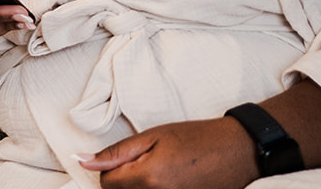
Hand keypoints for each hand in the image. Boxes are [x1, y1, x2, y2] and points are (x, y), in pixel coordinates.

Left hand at [79, 116, 255, 188]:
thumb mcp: (153, 136)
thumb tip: (82, 161)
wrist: (238, 150)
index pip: (107, 184)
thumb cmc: (197, 138)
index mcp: (148, 179)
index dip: (110, 169)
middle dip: (125, 182)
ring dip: (141, 187)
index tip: (128, 159)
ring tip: (161, 172)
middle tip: (145, 164)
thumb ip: (115, 153)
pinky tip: (172, 180)